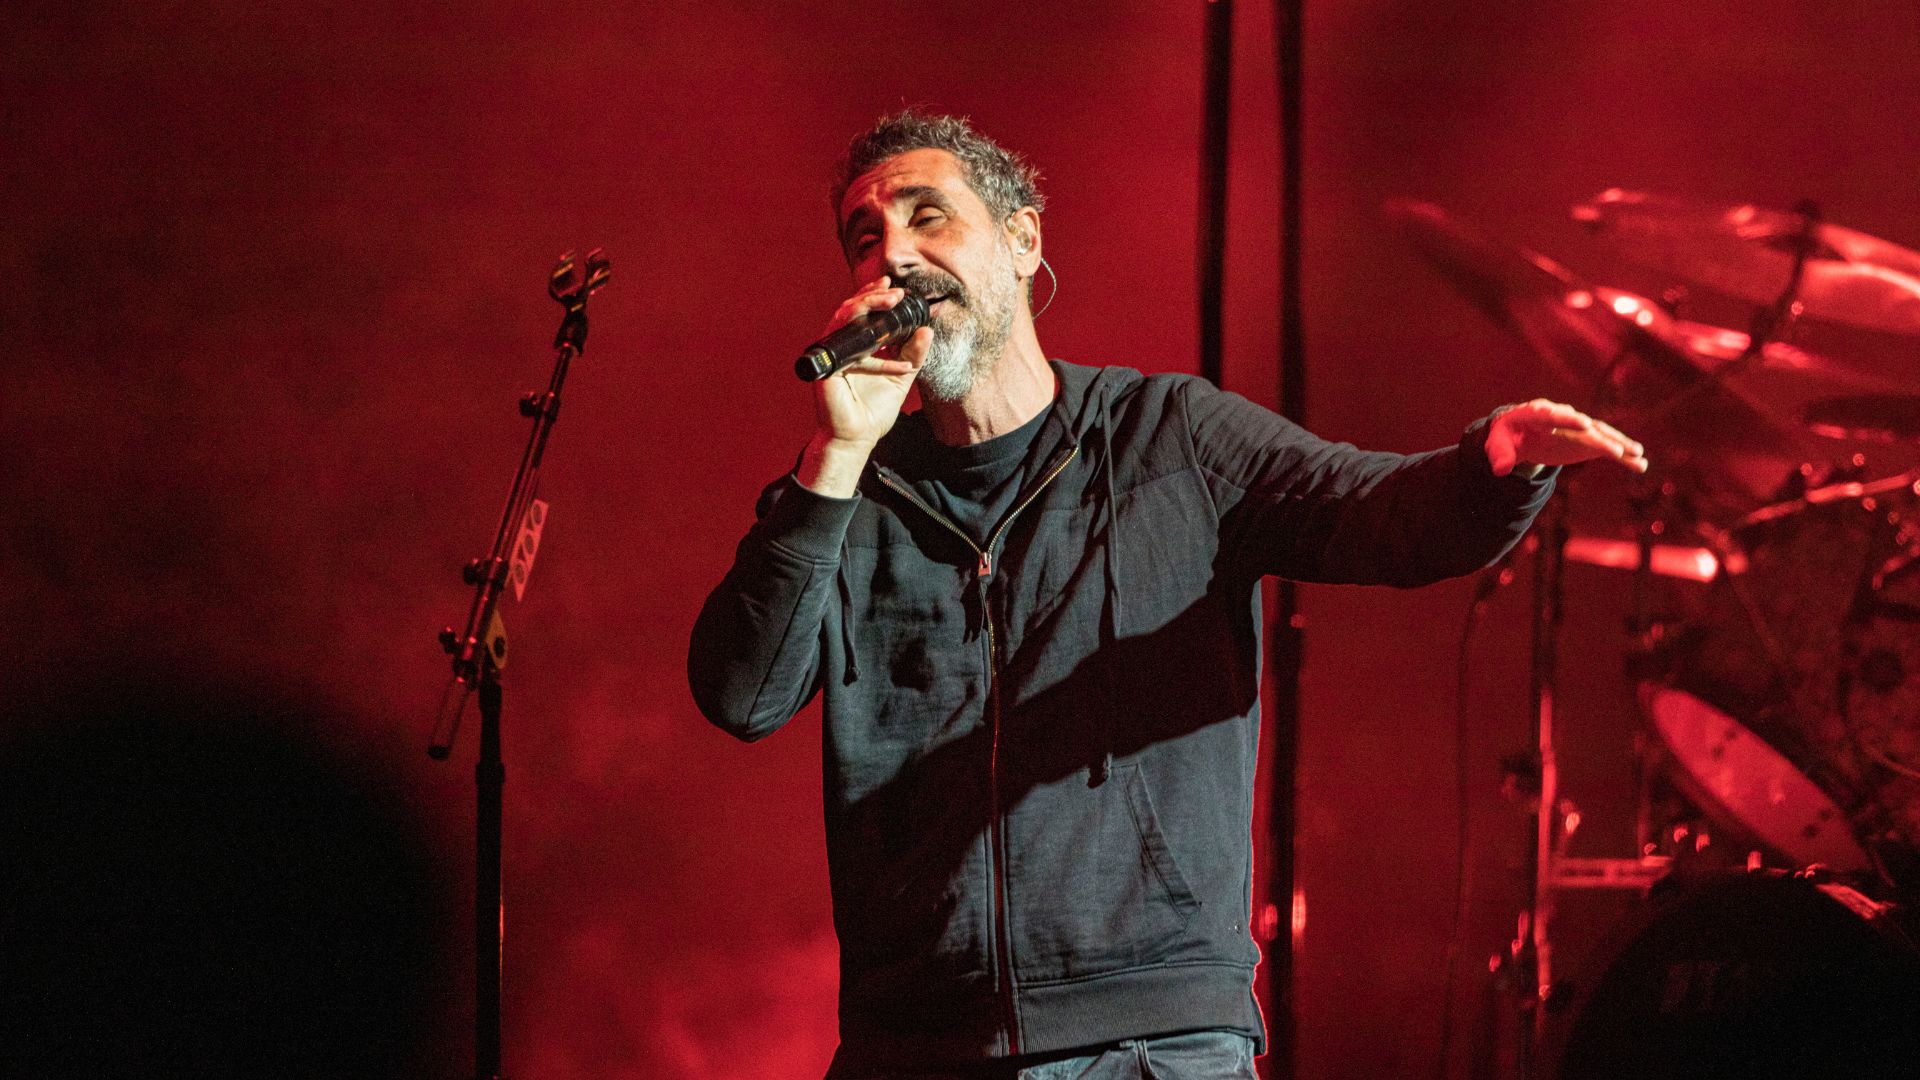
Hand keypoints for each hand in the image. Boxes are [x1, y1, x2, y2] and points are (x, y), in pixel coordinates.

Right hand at [795, 276, 932, 496]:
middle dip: (873, 295)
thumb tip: (927, 330)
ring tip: (890, 300)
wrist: (858, 437)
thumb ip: (913, 354)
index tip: (896, 288)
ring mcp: (833, 355)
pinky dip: (873, 353)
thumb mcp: (901, 377)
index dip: (875, 295)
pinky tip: (894, 356)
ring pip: (844, 318)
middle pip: (851, 309)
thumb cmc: (874, 409)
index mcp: (856, 344)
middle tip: (895, 292)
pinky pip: (849, 352)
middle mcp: (842, 345)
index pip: (862, 311)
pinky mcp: (828, 369)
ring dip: (867, 305)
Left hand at [1484, 398, 1647, 475]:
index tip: (1584, 423)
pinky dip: (1622, 456)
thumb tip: (1501, 470)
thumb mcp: (1498, 444)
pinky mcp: (1586, 441)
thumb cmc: (1506, 436)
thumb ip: (1500, 455)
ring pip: (1601, 435)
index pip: (1554, 415)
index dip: (1568, 419)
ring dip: (1619, 444)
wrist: (1519, 433)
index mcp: (1538, 414)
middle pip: (1583, 426)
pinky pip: (1606, 448)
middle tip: (1614, 447)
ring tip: (1637, 454)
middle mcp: (1563, 417)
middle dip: (1598, 436)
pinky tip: (1640, 465)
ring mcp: (1578, 429)